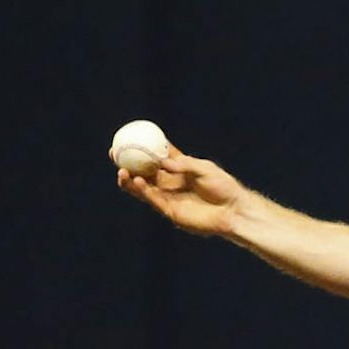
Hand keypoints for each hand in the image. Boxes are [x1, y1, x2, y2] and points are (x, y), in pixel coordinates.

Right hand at [115, 145, 248, 235]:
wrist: (234, 211)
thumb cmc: (224, 187)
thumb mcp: (205, 169)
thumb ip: (183, 164)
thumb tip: (161, 161)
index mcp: (179, 169)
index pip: (156, 156)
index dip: (141, 147)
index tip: (126, 138)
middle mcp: (171, 182)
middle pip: (143, 171)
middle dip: (127, 163)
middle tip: (114, 153)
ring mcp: (169, 197)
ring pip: (143, 187)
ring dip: (130, 180)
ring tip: (122, 171)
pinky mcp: (171, 211)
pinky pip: (152, 199)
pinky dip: (143, 190)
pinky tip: (136, 181)